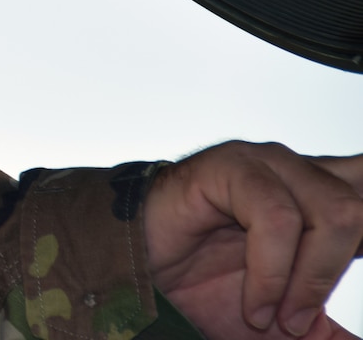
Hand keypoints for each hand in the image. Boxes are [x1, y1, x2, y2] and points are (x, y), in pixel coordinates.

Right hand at [146, 142, 362, 339]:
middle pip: (362, 211)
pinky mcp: (231, 166)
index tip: (358, 255)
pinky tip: (253, 303)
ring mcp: (270, 163)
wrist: (144, 279)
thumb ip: (327, 329)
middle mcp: (307, 172)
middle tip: (296, 321)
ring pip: (334, 213)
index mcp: (329, 199)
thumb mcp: (291, 325)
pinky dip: (270, 272)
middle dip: (333, 274)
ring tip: (271, 318)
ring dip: (307, 281)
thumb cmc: (211, 291)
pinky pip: (276, 217)